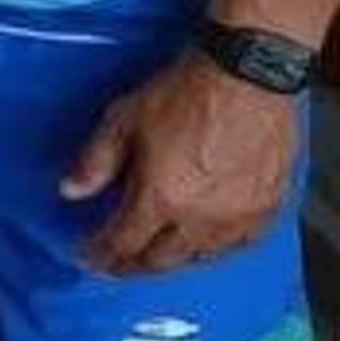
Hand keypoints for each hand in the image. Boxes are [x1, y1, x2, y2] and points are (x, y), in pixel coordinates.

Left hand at [61, 48, 301, 273]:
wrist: (249, 74)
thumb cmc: (187, 92)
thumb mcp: (124, 120)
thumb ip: (95, 161)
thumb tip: (70, 191)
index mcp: (161, 199)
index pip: (123, 243)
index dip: (101, 254)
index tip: (90, 256)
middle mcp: (201, 218)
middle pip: (160, 260)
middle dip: (133, 265)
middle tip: (118, 264)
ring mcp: (239, 217)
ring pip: (199, 257)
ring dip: (172, 260)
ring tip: (155, 255)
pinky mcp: (269, 207)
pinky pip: (238, 245)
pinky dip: (214, 249)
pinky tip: (204, 244)